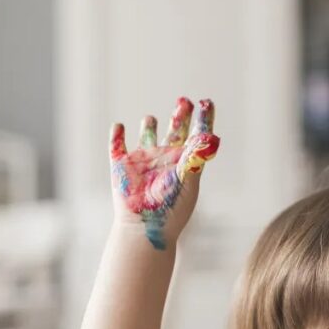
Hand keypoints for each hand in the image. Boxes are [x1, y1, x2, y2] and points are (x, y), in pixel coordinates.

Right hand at [109, 97, 219, 249]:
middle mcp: (166, 160)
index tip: (207, 103)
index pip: (196, 137)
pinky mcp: (121, 166)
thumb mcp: (188, 180)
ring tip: (151, 118)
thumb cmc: (172, 209)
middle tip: (184, 100)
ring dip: (148, 126)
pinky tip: (118, 127)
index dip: (203, 120)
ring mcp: (143, 161)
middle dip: (179, 116)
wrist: (146, 227)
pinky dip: (116, 136)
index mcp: (185, 163)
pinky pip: (117, 146)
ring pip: (147, 137)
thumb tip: (211, 137)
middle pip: (175, 132)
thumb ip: (196, 158)